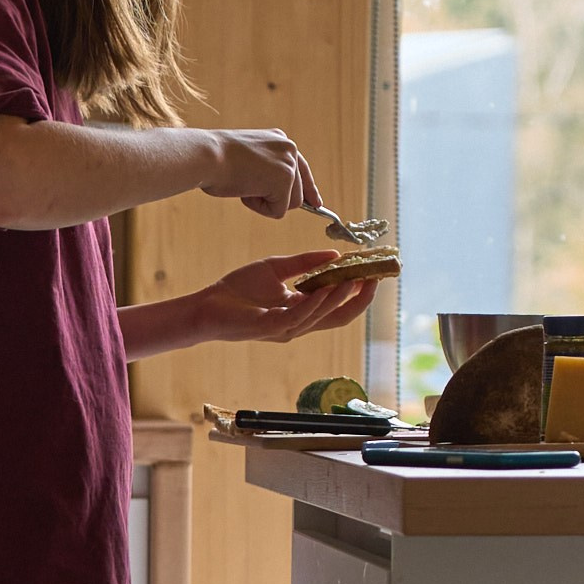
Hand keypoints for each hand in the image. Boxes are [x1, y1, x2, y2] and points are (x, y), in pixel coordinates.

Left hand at [181, 250, 383, 345]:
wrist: (208, 305)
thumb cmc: (238, 290)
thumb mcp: (277, 268)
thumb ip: (305, 263)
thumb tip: (334, 254)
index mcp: (302, 310)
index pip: (339, 305)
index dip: (359, 291)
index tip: (374, 270)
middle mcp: (299, 323)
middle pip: (340, 316)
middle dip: (360, 298)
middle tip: (375, 277)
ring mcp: (287, 328)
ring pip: (323, 316)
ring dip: (341, 297)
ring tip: (356, 278)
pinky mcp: (271, 327)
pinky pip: (300, 316)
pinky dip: (316, 302)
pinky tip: (326, 288)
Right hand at [201, 130, 322, 219]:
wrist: (207, 156)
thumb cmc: (215, 161)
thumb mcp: (246, 160)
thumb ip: (266, 170)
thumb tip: (278, 194)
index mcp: (279, 140)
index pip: (301, 168)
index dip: (308, 189)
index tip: (316, 204)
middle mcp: (289, 148)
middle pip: (296, 192)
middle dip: (275, 199)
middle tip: (247, 188)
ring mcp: (289, 164)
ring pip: (290, 203)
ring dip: (265, 202)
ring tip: (244, 184)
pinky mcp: (285, 181)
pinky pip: (278, 211)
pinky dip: (259, 208)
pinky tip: (245, 189)